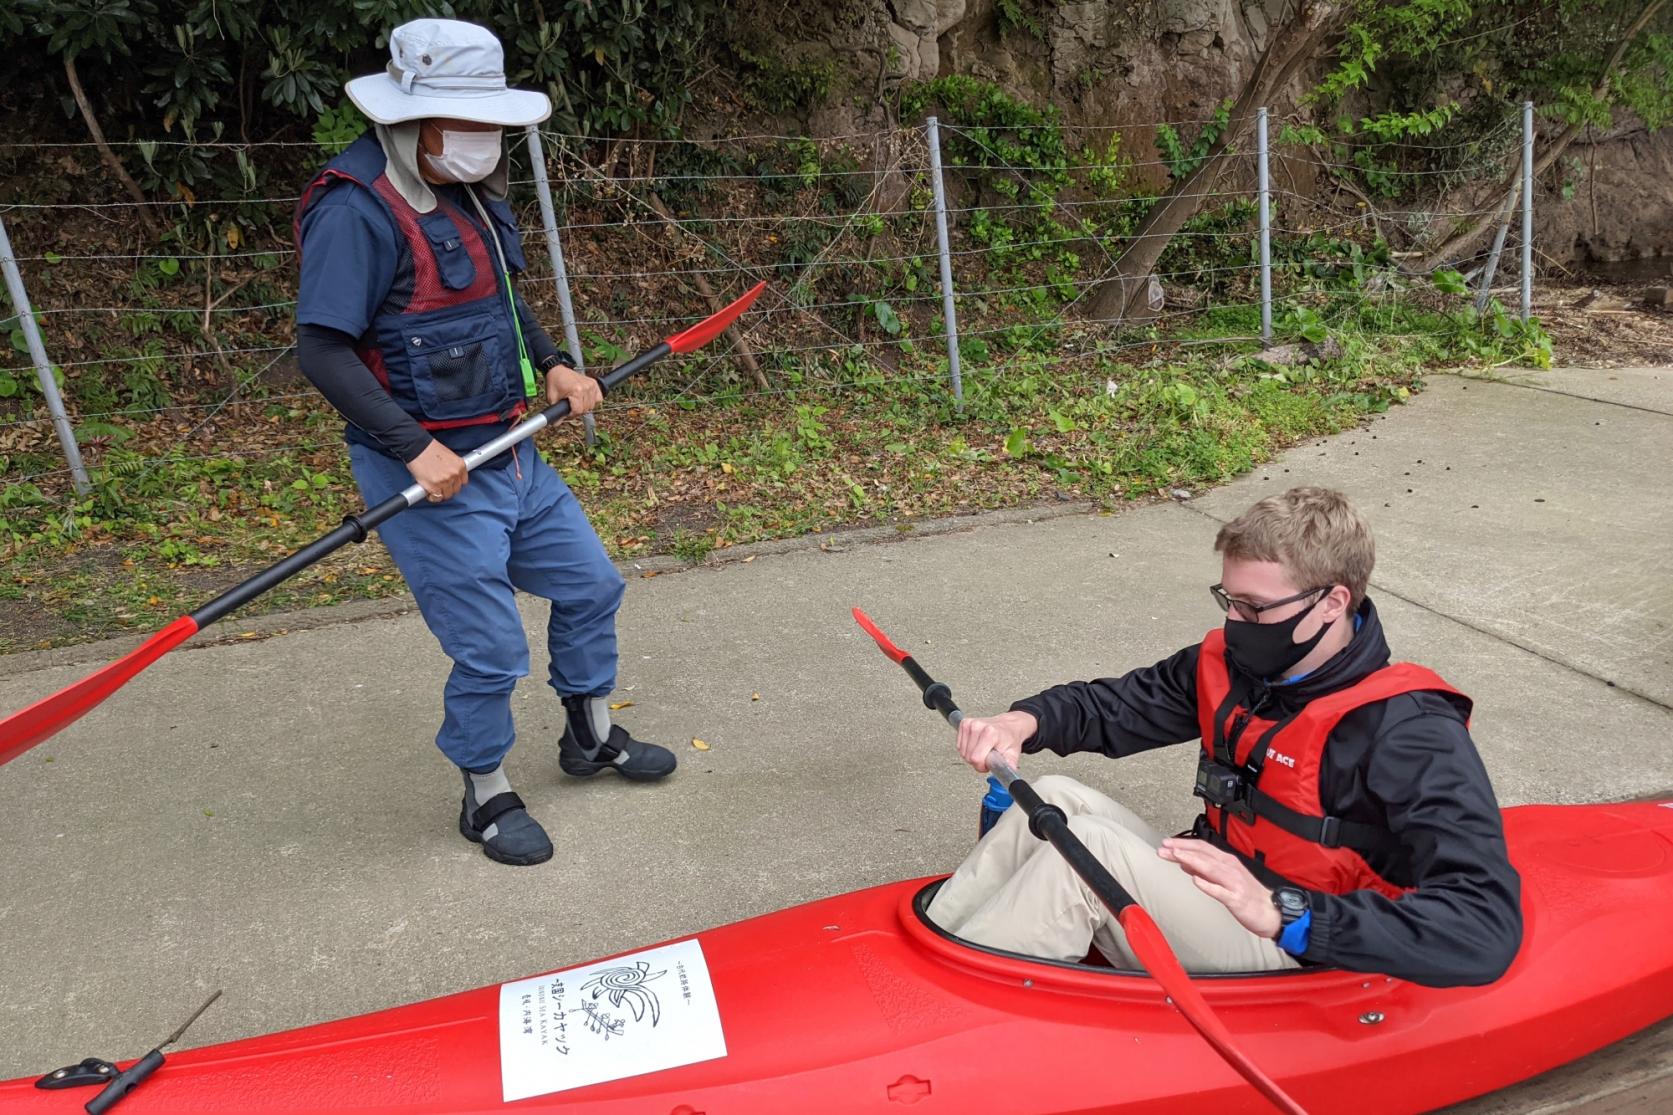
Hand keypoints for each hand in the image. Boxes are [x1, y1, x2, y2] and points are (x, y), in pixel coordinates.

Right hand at [405, 439, 467, 502]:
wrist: (416, 447)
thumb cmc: (429, 449)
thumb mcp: (448, 455)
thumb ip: (452, 467)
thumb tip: (451, 476)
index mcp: (460, 465)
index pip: (463, 481)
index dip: (455, 483)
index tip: (451, 483)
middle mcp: (454, 474)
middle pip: (456, 489)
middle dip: (448, 489)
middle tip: (441, 486)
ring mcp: (445, 481)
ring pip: (446, 495)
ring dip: (440, 493)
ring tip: (434, 489)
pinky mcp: (434, 486)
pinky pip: (436, 497)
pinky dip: (433, 497)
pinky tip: (429, 493)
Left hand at [545, 363, 601, 415]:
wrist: (557, 370)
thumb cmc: (554, 383)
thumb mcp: (552, 399)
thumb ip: (555, 412)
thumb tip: (556, 424)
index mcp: (576, 391)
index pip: (578, 411)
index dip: (571, 415)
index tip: (566, 412)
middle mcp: (586, 388)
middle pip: (586, 409)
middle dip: (577, 411)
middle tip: (570, 407)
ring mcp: (591, 385)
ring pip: (592, 405)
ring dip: (585, 407)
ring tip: (577, 403)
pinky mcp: (594, 383)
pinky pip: (598, 398)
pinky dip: (593, 401)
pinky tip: (585, 399)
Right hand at [955, 710, 1036, 774]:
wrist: (1007, 725)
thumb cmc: (1009, 738)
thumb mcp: (1013, 754)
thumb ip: (1009, 766)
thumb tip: (1008, 776)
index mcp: (990, 733)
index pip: (976, 758)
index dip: (981, 766)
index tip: (989, 763)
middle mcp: (978, 726)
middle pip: (968, 757)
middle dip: (977, 762)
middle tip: (988, 756)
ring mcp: (969, 724)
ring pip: (962, 753)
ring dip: (971, 756)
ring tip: (982, 750)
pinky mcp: (964, 724)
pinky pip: (959, 746)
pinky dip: (967, 750)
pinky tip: (976, 746)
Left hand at [1158, 837, 1281, 937]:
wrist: (1271, 912)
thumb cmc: (1248, 895)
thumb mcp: (1224, 878)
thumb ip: (1205, 870)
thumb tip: (1184, 863)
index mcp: (1227, 862)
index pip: (1202, 848)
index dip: (1183, 844)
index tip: (1166, 843)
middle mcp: (1230, 868)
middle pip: (1203, 854)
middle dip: (1181, 850)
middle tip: (1164, 847)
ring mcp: (1233, 883)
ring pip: (1210, 868)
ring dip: (1191, 860)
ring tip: (1175, 856)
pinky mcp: (1236, 898)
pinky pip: (1220, 891)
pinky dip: (1208, 884)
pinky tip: (1196, 880)